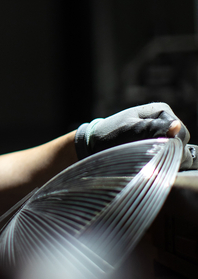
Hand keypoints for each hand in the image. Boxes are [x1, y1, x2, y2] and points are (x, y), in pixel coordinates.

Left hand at [75, 102, 196, 168]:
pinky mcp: (159, 149)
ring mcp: (163, 137)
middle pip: (183, 146)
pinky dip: (162, 167)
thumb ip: (152, 128)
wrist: (94, 145)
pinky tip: (148, 166)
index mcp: (162, 111)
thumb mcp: (128, 130)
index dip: (172, 146)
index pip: (183, 134)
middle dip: (168, 155)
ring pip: (180, 156)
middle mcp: (166, 123)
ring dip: (165, 162)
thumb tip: (176, 127)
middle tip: (145, 156)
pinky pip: (171, 162)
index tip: (152, 151)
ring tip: (144, 161)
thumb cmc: (109, 135)